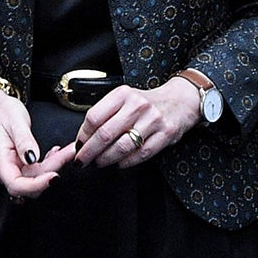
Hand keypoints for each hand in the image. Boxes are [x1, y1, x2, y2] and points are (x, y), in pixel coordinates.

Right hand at [0, 85, 73, 198]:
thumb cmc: (2, 112)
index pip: (16, 185)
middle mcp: (4, 170)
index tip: (54, 176)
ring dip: (55, 165)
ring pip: (37, 177)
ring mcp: (13, 169)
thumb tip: (33, 158)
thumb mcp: (15, 121)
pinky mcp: (21, 166)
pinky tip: (57, 153)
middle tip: (70, 153)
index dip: (36, 185)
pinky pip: (38, 171)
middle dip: (52, 170)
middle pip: (30, 182)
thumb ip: (24, 141)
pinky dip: (50, 163)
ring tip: (69, 150)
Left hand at [74, 77, 199, 168]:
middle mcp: (137, 105)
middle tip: (82, 161)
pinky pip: (140, 154)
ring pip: (122, 147)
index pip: (94, 117)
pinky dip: (126, 162)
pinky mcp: (165, 134)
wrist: (179, 100)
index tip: (77, 147)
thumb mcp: (124, 100)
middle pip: (105, 134)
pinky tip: (119, 163)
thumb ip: (104, 116)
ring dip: (106, 159)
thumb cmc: (146, 103)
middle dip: (89, 152)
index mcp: (122, 94)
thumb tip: (80, 141)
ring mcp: (153, 120)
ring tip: (100, 163)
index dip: (82, 136)